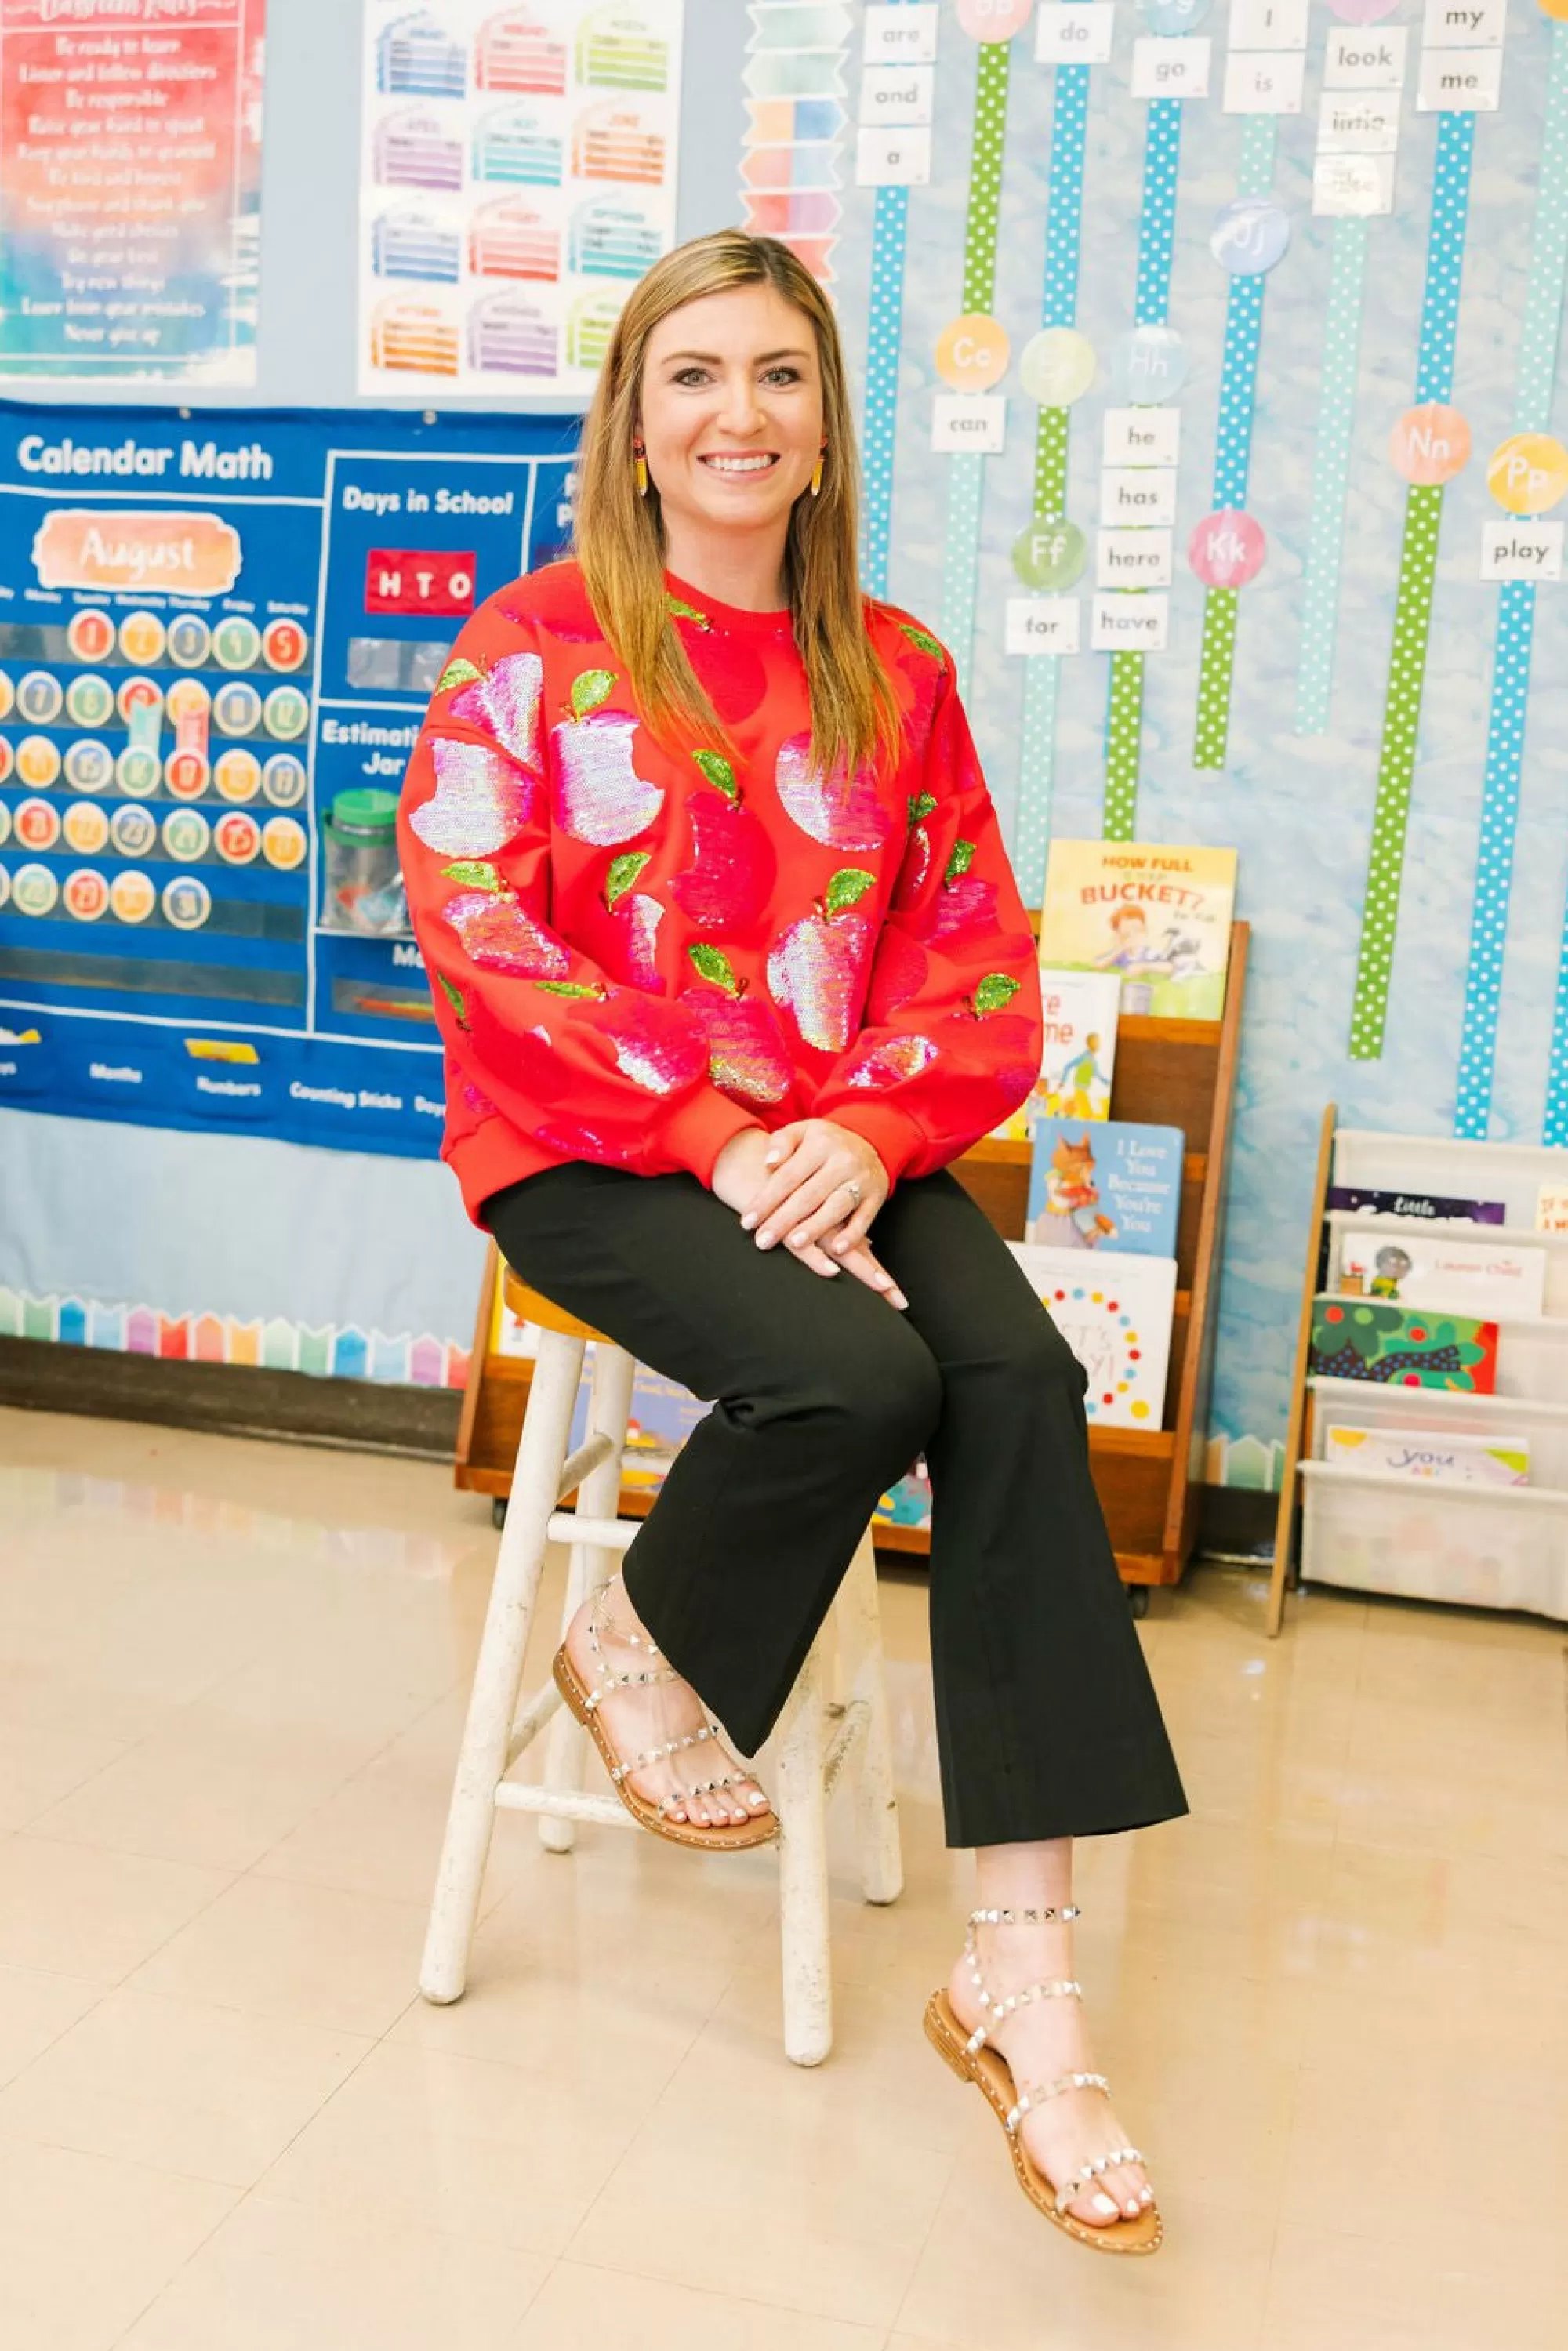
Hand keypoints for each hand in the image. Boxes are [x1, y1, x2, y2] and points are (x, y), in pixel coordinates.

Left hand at [711, 1122, 905, 1307]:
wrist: (870, 1140)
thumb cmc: (825, 1142)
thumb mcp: (802, 1131)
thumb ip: (782, 1142)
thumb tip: (768, 1163)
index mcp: (820, 1144)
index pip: (787, 1176)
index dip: (766, 1200)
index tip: (748, 1221)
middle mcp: (842, 1161)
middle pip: (808, 1195)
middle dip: (783, 1220)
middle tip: (763, 1240)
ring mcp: (861, 1179)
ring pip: (836, 1206)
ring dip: (815, 1227)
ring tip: (795, 1243)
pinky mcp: (876, 1196)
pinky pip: (865, 1218)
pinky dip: (853, 1234)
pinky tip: (837, 1249)